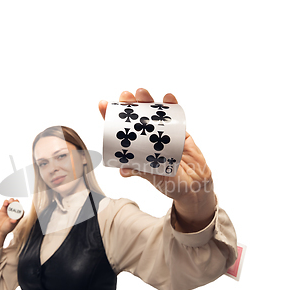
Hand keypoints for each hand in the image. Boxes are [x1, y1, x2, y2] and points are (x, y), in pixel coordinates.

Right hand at [0, 198, 22, 235]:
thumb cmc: (7, 228)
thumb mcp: (11, 225)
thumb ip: (12, 222)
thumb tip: (14, 220)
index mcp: (18, 215)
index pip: (21, 210)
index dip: (20, 207)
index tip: (18, 207)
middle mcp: (14, 212)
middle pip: (17, 204)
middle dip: (16, 202)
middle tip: (14, 202)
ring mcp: (9, 209)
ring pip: (11, 202)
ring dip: (11, 200)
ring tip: (10, 202)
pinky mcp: (3, 208)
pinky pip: (5, 203)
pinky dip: (6, 202)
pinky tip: (5, 204)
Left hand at [98, 88, 212, 200]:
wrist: (195, 186)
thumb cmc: (170, 182)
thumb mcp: (152, 177)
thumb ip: (139, 172)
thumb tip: (123, 170)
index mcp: (137, 147)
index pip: (121, 129)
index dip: (111, 117)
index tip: (103, 104)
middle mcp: (148, 138)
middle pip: (136, 116)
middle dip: (130, 104)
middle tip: (125, 96)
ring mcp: (164, 133)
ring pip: (153, 113)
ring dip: (147, 100)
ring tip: (141, 93)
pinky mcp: (180, 132)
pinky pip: (175, 117)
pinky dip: (171, 105)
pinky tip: (168, 97)